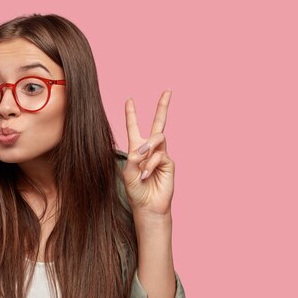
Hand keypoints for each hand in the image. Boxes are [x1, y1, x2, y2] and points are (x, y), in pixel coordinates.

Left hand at [122, 90, 174, 216]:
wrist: (148, 206)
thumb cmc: (136, 191)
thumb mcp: (128, 174)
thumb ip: (133, 158)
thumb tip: (145, 147)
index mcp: (136, 150)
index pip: (133, 128)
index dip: (131, 114)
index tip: (129, 99)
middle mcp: (150, 150)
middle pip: (158, 124)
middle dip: (162, 107)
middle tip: (168, 91)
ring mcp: (161, 155)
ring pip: (157, 138)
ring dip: (148, 149)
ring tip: (142, 168)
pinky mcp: (169, 163)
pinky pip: (159, 156)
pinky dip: (150, 165)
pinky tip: (146, 176)